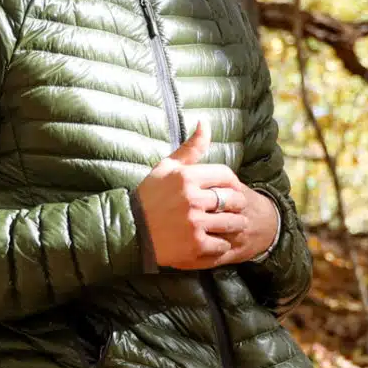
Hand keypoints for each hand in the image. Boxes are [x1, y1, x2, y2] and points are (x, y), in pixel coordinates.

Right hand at [135, 119, 280, 269]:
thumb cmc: (150, 196)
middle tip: (237, 209)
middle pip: (232, 199)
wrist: (130, 230)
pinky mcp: (194, 245)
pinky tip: (218, 241)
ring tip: (235, 225)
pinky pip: (221, 244)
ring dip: (236, 224)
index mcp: (186, 177)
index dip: (233, 182)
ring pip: (231, 222)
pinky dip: (222, 244)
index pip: (226, 175)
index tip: (232, 189)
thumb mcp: (166, 167)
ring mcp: (194, 223)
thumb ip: (190, 148)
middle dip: (238, 204)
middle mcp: (192, 199)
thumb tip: (205, 122)